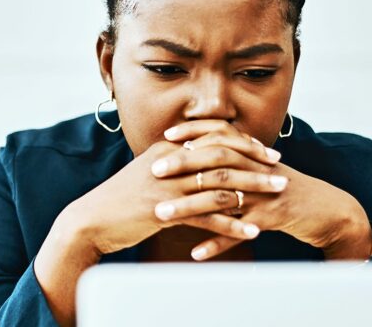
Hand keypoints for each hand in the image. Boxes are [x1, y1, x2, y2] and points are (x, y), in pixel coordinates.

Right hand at [61, 136, 279, 255]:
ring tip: (277, 196)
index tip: (266, 151)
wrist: (91, 220)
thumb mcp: (147, 173)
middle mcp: (171, 163)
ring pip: (221, 184)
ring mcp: (168, 187)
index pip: (213, 138)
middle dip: (256, 163)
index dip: (243, 144)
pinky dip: (233, 224)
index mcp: (167, 149)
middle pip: (223, 157)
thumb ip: (173, 165)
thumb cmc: (119, 199)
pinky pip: (208, 217)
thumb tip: (198, 161)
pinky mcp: (166, 212)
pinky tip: (252, 231)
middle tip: (280, 171)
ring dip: (254, 190)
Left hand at [156, 120, 371, 259]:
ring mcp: (264, 194)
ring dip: (190, 207)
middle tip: (154, 171)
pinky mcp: (271, 219)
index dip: (193, 134)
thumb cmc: (284, 188)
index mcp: (252, 154)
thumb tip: (197, 151)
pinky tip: (196, 252)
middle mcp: (257, 169)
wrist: (326, 209)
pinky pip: (239, 232)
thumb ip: (234, 158)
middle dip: (183, 165)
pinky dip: (217, 243)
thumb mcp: (260, 168)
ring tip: (162, 215)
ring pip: (222, 197)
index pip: (219, 135)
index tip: (166, 137)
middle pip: (216, 161)